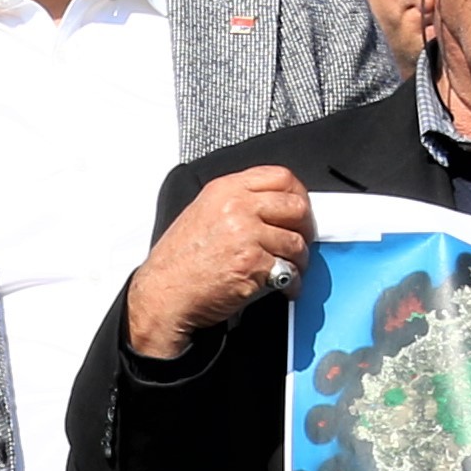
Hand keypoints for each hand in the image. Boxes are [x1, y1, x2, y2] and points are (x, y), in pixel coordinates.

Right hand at [121, 165, 316, 362]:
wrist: (164, 293)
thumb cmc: (178, 261)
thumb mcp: (202, 213)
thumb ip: (237, 203)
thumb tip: (272, 208)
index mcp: (226, 190)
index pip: (280, 177)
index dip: (298, 194)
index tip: (300, 209)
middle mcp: (237, 208)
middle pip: (296, 207)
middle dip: (306, 228)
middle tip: (302, 241)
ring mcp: (246, 235)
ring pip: (297, 242)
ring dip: (300, 260)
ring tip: (291, 269)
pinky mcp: (253, 265)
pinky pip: (289, 272)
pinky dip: (291, 284)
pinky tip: (284, 287)